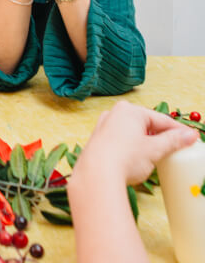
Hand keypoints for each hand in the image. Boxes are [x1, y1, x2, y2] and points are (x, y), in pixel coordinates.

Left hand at [73, 101, 198, 185]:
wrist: (96, 175)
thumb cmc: (125, 158)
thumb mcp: (154, 150)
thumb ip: (173, 141)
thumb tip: (188, 136)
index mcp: (129, 110)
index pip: (161, 119)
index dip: (178, 130)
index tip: (192, 138)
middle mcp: (114, 113)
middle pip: (146, 123)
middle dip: (162, 135)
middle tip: (178, 146)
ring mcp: (104, 126)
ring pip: (133, 131)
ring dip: (147, 141)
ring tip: (160, 153)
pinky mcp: (98, 139)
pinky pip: (122, 139)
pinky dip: (134, 145)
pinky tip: (139, 157)